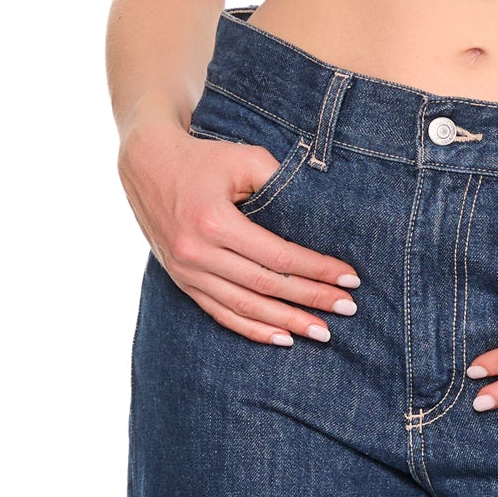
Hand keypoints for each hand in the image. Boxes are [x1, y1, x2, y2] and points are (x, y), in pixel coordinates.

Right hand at [120, 120, 358, 345]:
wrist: (147, 163)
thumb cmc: (203, 157)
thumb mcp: (244, 159)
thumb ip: (280, 183)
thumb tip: (319, 215)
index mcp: (214, 222)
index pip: (278, 256)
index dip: (317, 270)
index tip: (350, 279)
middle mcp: (197, 252)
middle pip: (266, 286)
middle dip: (311, 299)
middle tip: (347, 309)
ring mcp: (186, 271)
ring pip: (244, 307)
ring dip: (286, 322)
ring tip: (322, 333)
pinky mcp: (182, 280)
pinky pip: (220, 313)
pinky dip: (251, 329)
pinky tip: (282, 339)